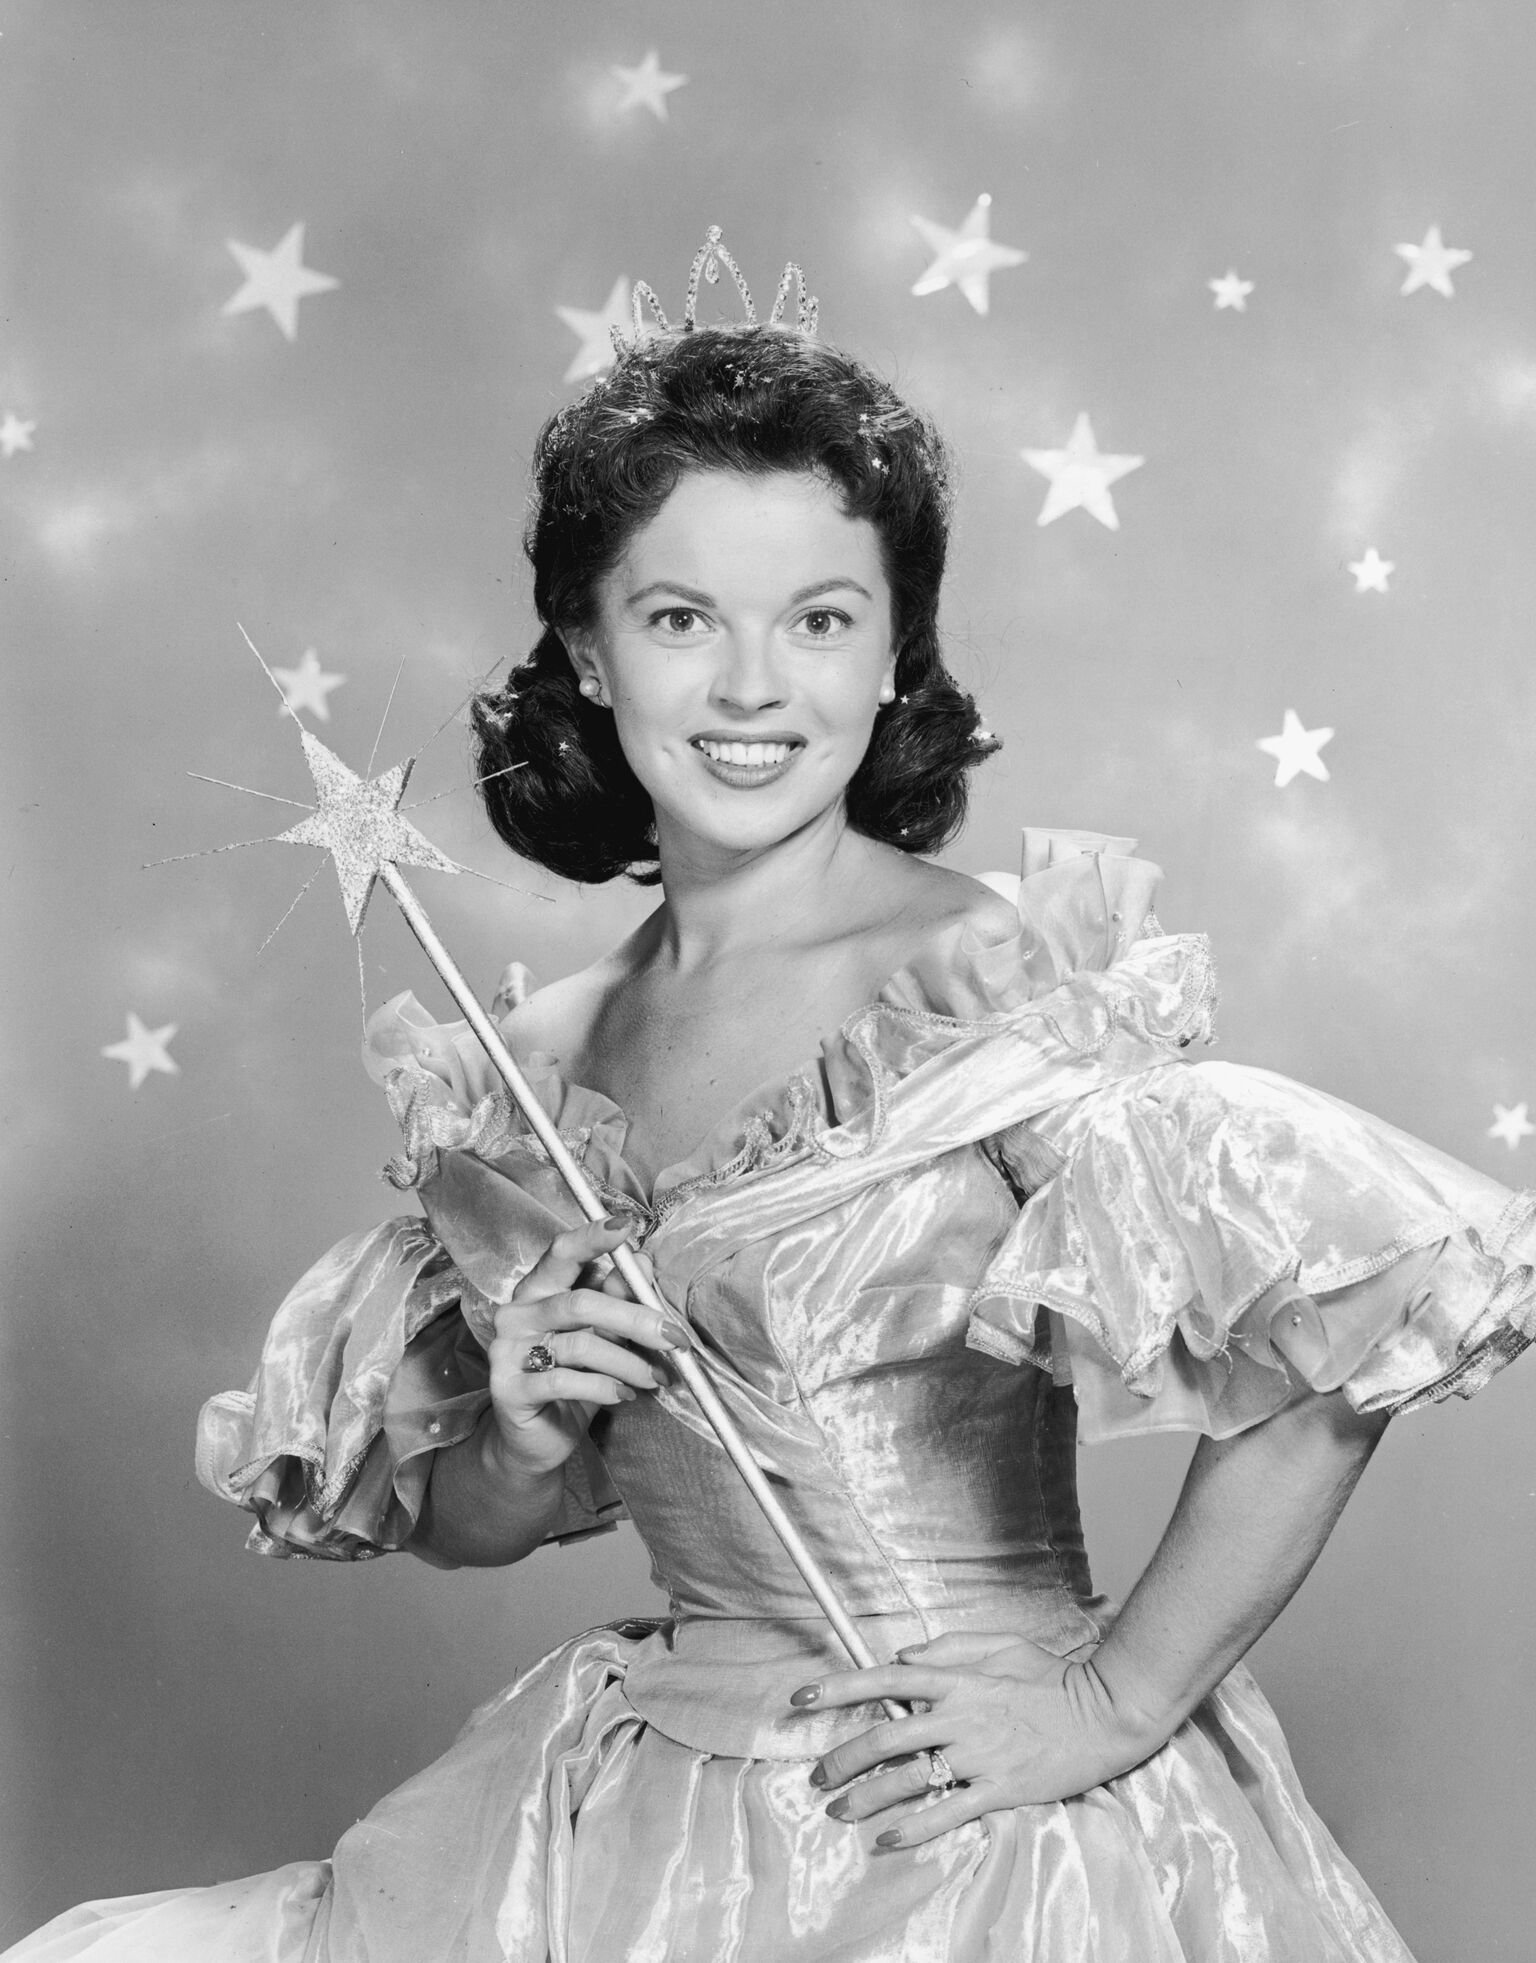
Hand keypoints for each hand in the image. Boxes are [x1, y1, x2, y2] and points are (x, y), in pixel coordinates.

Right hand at [486, 1214, 686, 1481]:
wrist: (535, 1438)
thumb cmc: (572, 1378)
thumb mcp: (602, 1336)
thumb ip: (617, 1300)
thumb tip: (643, 1263)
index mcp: (539, 1289)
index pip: (562, 1253)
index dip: (593, 1238)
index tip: (628, 1227)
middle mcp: (518, 1312)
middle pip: (581, 1302)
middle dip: (636, 1318)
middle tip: (675, 1338)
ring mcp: (507, 1350)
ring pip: (579, 1345)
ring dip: (629, 1362)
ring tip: (657, 1377)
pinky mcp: (508, 1389)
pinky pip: (564, 1382)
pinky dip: (603, 1388)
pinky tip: (625, 1396)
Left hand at [794, 1630, 1168, 1848]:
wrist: (1103, 1714)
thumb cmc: (1053, 1676)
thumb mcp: (1002, 1644)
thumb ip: (950, 1646)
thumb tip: (903, 1656)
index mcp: (957, 1679)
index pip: (884, 1679)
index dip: (839, 1688)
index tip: (803, 1698)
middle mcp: (960, 1716)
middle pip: (885, 1736)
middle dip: (842, 1758)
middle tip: (816, 1775)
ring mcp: (979, 1756)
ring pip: (909, 1778)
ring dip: (867, 1797)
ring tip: (839, 1811)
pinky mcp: (1000, 1790)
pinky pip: (948, 1812)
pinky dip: (915, 1828)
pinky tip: (889, 1838)